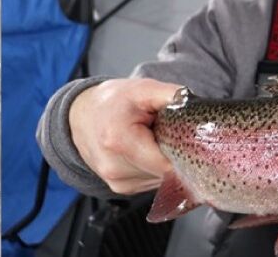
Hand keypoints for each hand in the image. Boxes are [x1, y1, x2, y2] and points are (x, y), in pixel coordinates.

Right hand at [69, 78, 179, 193]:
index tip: (190, 138)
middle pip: (166, 173)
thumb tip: (197, 106)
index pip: (169, 164)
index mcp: (120, 141)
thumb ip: (172, 96)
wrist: (80, 116)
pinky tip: (147, 150)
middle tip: (169, 133)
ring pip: (161, 180)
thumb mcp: (142, 89)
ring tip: (153, 140)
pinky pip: (151, 181)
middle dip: (174, 155)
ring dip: (164, 162)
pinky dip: (155, 167)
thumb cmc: (112, 102)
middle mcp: (115, 168)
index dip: (185, 151)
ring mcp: (116, 182)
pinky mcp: (120, 188)